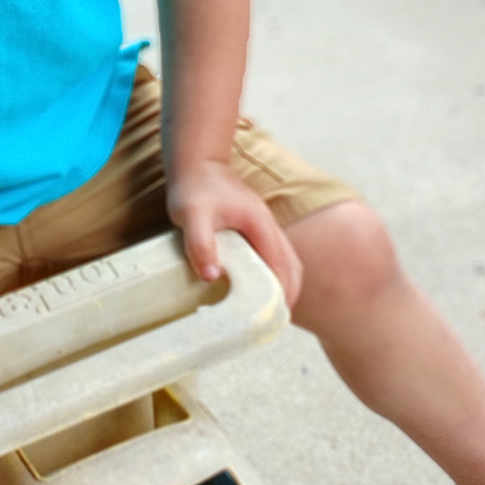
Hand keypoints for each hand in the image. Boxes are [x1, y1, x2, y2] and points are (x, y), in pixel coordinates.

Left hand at [167, 159, 302, 307]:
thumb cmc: (193, 188)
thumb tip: (211, 276)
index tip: (274, 318)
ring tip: (268, 311)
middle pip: (293, 266)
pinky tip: (257, 286)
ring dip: (284, 284)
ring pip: (286, 260)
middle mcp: (269, 226)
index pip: (283, 267)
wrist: (196, 161)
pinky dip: (274, 273)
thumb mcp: (192, 217)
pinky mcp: (254, 227)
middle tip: (273, 322)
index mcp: (261, 226)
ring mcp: (264, 226)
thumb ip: (201, 244)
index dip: (283, 294)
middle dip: (289, 294)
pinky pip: (273, 254)